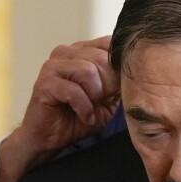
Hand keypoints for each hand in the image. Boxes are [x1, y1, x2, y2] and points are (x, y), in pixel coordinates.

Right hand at [0, 36, 119, 181]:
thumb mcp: (108, 95)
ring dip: (95, 95)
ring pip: (87, 71)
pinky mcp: (44, 84)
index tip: (118, 88)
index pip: (110, 43)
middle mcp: (66, 52)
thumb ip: (119, 78)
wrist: (52, 138)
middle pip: (101, 57)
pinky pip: (73, 91)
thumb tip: (136, 67)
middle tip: (103, 101)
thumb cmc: (81, 114)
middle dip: (108, 84)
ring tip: (93, 107)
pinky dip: (84, 107)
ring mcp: (52, 66)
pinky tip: (85, 116)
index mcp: (83, 50)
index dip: (119, 66)